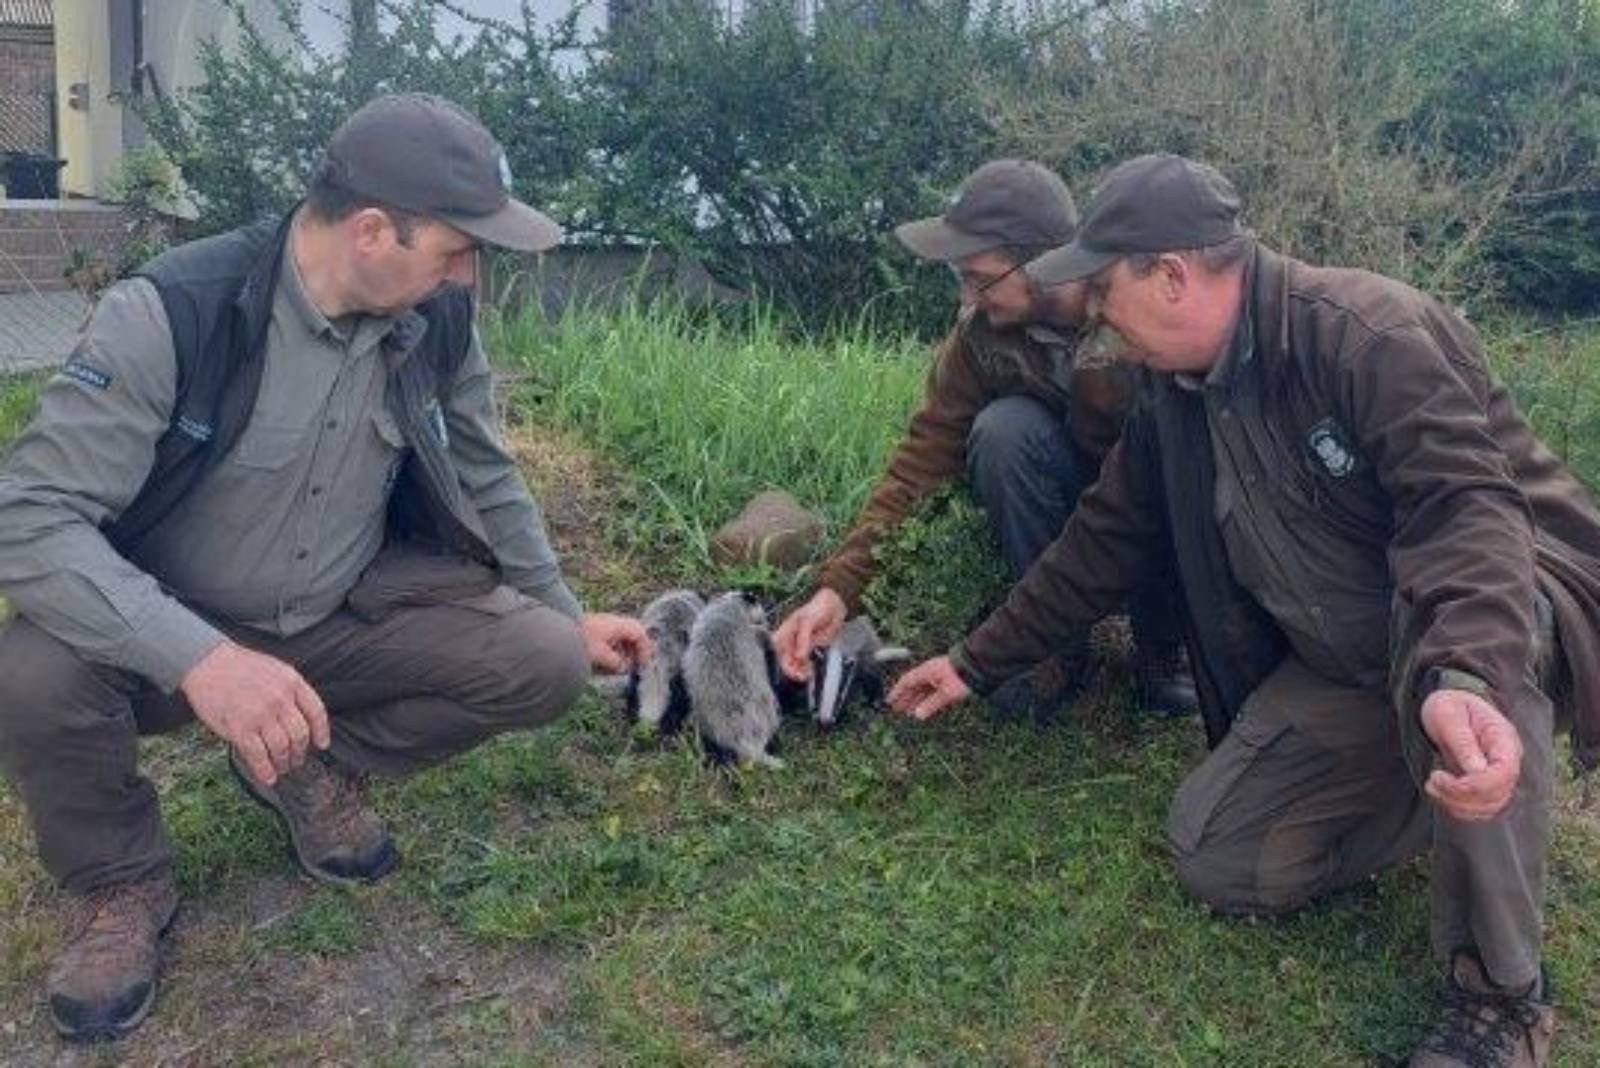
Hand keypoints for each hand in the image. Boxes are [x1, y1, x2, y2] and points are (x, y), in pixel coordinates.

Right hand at [180, 641, 329, 785]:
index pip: (316, 712)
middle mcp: (280, 699)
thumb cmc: (239, 665)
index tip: (322, 744)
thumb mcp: (275, 669)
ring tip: (282, 768)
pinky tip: (268, 777)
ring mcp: (261, 714)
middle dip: (301, 752)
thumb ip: (290, 691)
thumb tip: (300, 717)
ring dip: (284, 763)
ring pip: (282, 747)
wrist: (207, 662)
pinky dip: (265, 770)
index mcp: (292, 682)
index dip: (321, 732)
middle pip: (300, 734)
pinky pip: (258, 755)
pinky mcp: (240, 728)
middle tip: (297, 760)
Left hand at [581, 613, 650, 672]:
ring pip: (620, 637)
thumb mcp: (601, 655)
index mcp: (617, 625)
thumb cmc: (581, 641)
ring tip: (618, 666)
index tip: (642, 663)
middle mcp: (611, 622)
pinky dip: (611, 650)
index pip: (639, 633)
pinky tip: (604, 661)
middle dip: (634, 650)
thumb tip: (623, 668)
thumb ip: (616, 663)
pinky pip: (608, 639)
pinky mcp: (591, 629)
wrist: (555, 633)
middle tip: (633, 665)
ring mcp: (601, 624)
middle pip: (631, 634)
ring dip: (622, 651)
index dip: (644, 649)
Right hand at [771, 588, 846, 679]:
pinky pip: (804, 662)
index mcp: (785, 630)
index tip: (789, 666)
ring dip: (798, 671)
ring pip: (793, 663)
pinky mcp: (810, 649)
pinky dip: (806, 669)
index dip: (779, 658)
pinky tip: (810, 672)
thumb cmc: (817, 608)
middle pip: (784, 658)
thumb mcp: (808, 621)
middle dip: (790, 669)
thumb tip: (799, 656)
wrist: (835, 606)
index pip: (776, 648)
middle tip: (800, 676)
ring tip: (806, 675)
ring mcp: (800, 645)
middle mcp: (790, 639)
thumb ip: (803, 639)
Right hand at [887, 655, 970, 720]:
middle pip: (914, 686)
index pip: (906, 682)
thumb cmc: (962, 677)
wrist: (979, 666)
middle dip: (905, 699)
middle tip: (898, 710)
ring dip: (916, 700)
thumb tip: (917, 715)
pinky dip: (927, 699)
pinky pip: (932, 690)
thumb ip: (931, 705)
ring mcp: (939, 675)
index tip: (889, 701)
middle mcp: (930, 673)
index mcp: (926, 672)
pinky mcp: (948, 680)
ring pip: (923, 689)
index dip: (897, 692)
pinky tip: (926, 707)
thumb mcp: (946, 693)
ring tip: (910, 712)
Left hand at [1420, 687, 1523, 820]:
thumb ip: (1463, 741)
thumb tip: (1477, 770)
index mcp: (1504, 740)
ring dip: (1457, 804)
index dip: (1475, 784)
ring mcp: (1498, 775)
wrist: (1448, 706)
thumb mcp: (1449, 715)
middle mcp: (1507, 761)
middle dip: (1460, 795)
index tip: (1441, 777)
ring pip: (1489, 807)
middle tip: (1432, 780)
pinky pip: (1479, 809)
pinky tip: (1438, 792)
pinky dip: (1457, 807)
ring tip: (1432, 785)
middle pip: (1498, 795)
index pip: (1505, 773)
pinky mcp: (1486, 786)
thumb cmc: (1448, 706)